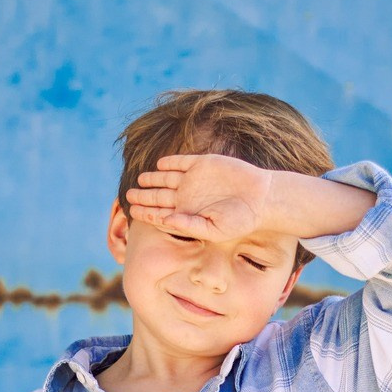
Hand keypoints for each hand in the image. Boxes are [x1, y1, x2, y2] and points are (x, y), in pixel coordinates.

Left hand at [125, 153, 275, 242]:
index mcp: (187, 214)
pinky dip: (170, 162)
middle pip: (159, 196)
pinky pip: (182, 162)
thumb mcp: (214, 229)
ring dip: (152, 179)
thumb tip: (167, 220)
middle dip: (143, 197)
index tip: (132, 212)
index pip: (160, 214)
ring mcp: (194, 179)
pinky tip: (160, 164)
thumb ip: (190, 225)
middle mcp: (187, 197)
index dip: (146, 213)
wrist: (262, 198)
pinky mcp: (203, 164)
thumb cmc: (241, 220)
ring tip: (140, 180)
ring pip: (166, 178)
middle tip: (129, 196)